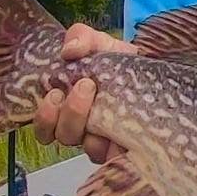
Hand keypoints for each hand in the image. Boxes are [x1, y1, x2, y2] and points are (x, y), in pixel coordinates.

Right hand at [33, 23, 138, 163]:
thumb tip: (70, 50)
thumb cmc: (119, 61)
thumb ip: (80, 38)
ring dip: (94, 129)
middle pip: (64, 136)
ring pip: (89, 149)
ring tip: (106, 102)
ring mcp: (106, 140)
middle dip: (71, 113)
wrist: (152, 71)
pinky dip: (118, 144)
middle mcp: (83, 128)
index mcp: (66, 108)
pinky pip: (117, 157)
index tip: (55, 92)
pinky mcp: (129, 149)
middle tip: (86, 85)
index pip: (44, 127)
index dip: (45, 117)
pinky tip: (125, 128)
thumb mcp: (99, 43)